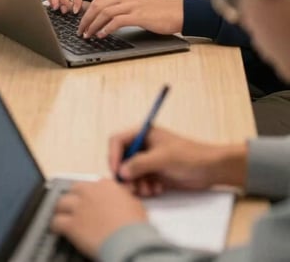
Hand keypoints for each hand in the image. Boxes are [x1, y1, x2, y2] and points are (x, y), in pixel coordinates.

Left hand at [51, 179, 146, 256]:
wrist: (129, 240)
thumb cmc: (136, 225)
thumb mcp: (135, 204)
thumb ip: (124, 197)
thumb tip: (122, 198)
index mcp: (105, 185)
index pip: (91, 185)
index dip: (89, 195)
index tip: (90, 201)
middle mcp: (89, 192)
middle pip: (73, 191)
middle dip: (73, 199)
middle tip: (74, 208)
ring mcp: (78, 207)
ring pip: (61, 203)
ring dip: (61, 210)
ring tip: (61, 216)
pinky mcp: (71, 224)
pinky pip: (57, 221)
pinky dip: (56, 226)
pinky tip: (57, 229)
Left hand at [77, 0, 182, 38]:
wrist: (178, 12)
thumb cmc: (158, 13)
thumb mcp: (136, 6)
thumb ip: (122, 9)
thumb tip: (104, 21)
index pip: (99, 0)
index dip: (87, 11)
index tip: (81, 23)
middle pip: (98, 5)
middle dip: (86, 19)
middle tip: (80, 31)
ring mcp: (132, 5)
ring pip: (105, 12)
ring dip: (93, 25)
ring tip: (88, 35)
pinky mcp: (139, 15)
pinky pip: (118, 20)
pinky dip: (107, 28)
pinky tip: (102, 35)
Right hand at [109, 126, 247, 196]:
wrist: (211, 169)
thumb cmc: (188, 156)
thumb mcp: (163, 158)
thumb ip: (140, 163)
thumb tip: (121, 172)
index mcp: (142, 134)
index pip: (117, 141)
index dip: (113, 156)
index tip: (117, 172)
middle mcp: (142, 146)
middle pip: (121, 159)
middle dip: (125, 175)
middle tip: (131, 188)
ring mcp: (148, 161)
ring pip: (130, 174)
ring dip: (136, 184)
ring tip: (149, 190)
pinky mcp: (155, 174)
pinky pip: (141, 182)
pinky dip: (146, 188)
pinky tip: (158, 189)